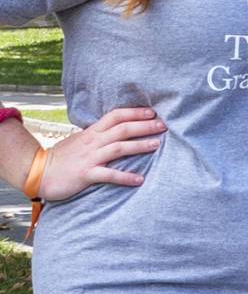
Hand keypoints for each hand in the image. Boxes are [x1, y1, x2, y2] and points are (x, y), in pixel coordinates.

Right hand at [37, 107, 165, 201]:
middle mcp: (93, 142)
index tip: (153, 112)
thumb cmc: (62, 158)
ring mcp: (89, 157)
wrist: (38, 172)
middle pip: (122, 129)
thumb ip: (98, 135)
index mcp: (92, 132)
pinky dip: (125, 177)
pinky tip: (139, 180)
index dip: (134, 113)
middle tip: (163, 126)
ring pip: (118, 148)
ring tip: (157, 145)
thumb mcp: (80, 140)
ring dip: (139, 146)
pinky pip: (108, 175)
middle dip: (144, 126)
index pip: (115, 116)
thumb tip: (116, 130)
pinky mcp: (86, 174)